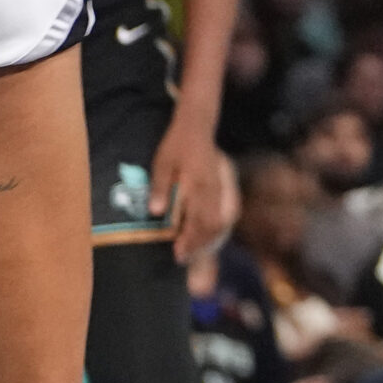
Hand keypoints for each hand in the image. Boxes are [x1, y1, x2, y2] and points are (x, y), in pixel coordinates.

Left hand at [153, 118, 235, 263]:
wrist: (197, 126)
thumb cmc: (176, 145)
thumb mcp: (162, 163)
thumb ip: (160, 187)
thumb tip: (156, 212)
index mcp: (198, 184)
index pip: (198, 220)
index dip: (189, 240)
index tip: (177, 253)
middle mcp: (214, 189)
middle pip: (211, 225)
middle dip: (198, 244)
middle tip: (182, 257)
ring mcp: (221, 188)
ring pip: (221, 221)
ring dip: (208, 238)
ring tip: (193, 250)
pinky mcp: (224, 187)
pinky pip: (226, 213)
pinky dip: (217, 228)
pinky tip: (207, 234)